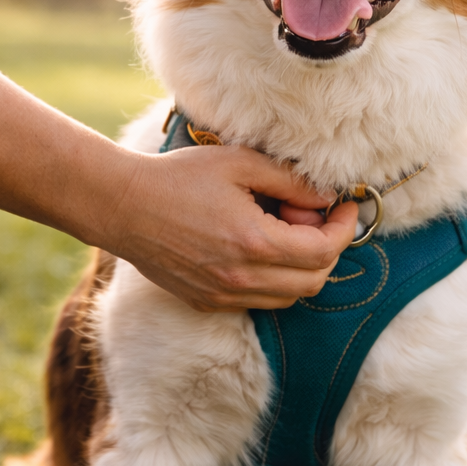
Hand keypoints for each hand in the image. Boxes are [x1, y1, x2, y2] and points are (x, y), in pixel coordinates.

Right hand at [106, 146, 357, 311]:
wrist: (122, 205)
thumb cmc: (179, 177)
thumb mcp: (240, 163)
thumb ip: (290, 180)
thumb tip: (326, 197)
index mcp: (253, 243)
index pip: (324, 251)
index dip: (343, 228)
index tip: (344, 206)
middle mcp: (241, 278)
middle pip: (314, 281)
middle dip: (327, 249)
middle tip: (311, 215)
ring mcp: (222, 295)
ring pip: (289, 297)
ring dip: (302, 267)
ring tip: (282, 229)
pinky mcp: (207, 301)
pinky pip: (259, 300)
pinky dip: (274, 280)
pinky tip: (257, 247)